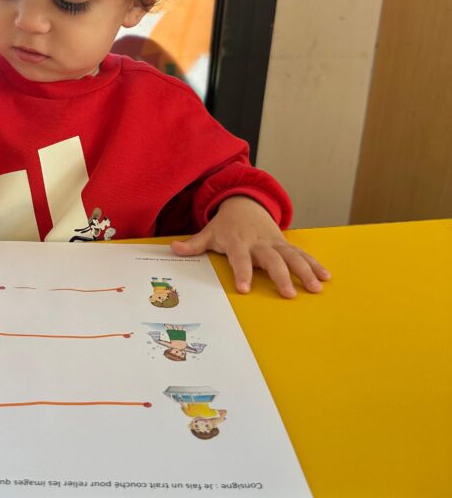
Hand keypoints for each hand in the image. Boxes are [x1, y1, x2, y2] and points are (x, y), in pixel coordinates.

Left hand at [171, 196, 330, 297]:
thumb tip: (172, 249)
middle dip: (281, 276)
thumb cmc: (225, 224)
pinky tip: (325, 277)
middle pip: (271, 259)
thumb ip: (193, 244)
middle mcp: (259, 242)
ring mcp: (275, 242)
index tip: (244, 289)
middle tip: (288, 294)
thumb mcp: (208, 232)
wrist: (245, 203)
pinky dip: (314, 264)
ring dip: (305, 271)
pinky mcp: (286, 243)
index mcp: (238, 241)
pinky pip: (302, 253)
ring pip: (292, 256)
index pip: (239, 258)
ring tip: (315, 288)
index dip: (242, 272)